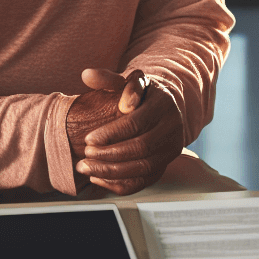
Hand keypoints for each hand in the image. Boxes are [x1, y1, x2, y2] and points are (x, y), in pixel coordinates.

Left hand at [67, 68, 183, 194]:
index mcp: (163, 103)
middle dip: (109, 155)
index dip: (111, 133)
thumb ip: (108, 78)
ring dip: (111, 172)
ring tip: (87, 168)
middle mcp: (173, 126)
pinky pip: (144, 181)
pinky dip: (120, 184)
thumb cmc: (144, 94)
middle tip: (86, 154)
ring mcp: (172, 148)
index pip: (136, 123)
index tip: (89, 138)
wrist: (167, 106)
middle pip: (141, 148)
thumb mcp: (129, 80)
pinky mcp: (166, 164)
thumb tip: (87, 75)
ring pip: (143, 167)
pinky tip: (100, 179)